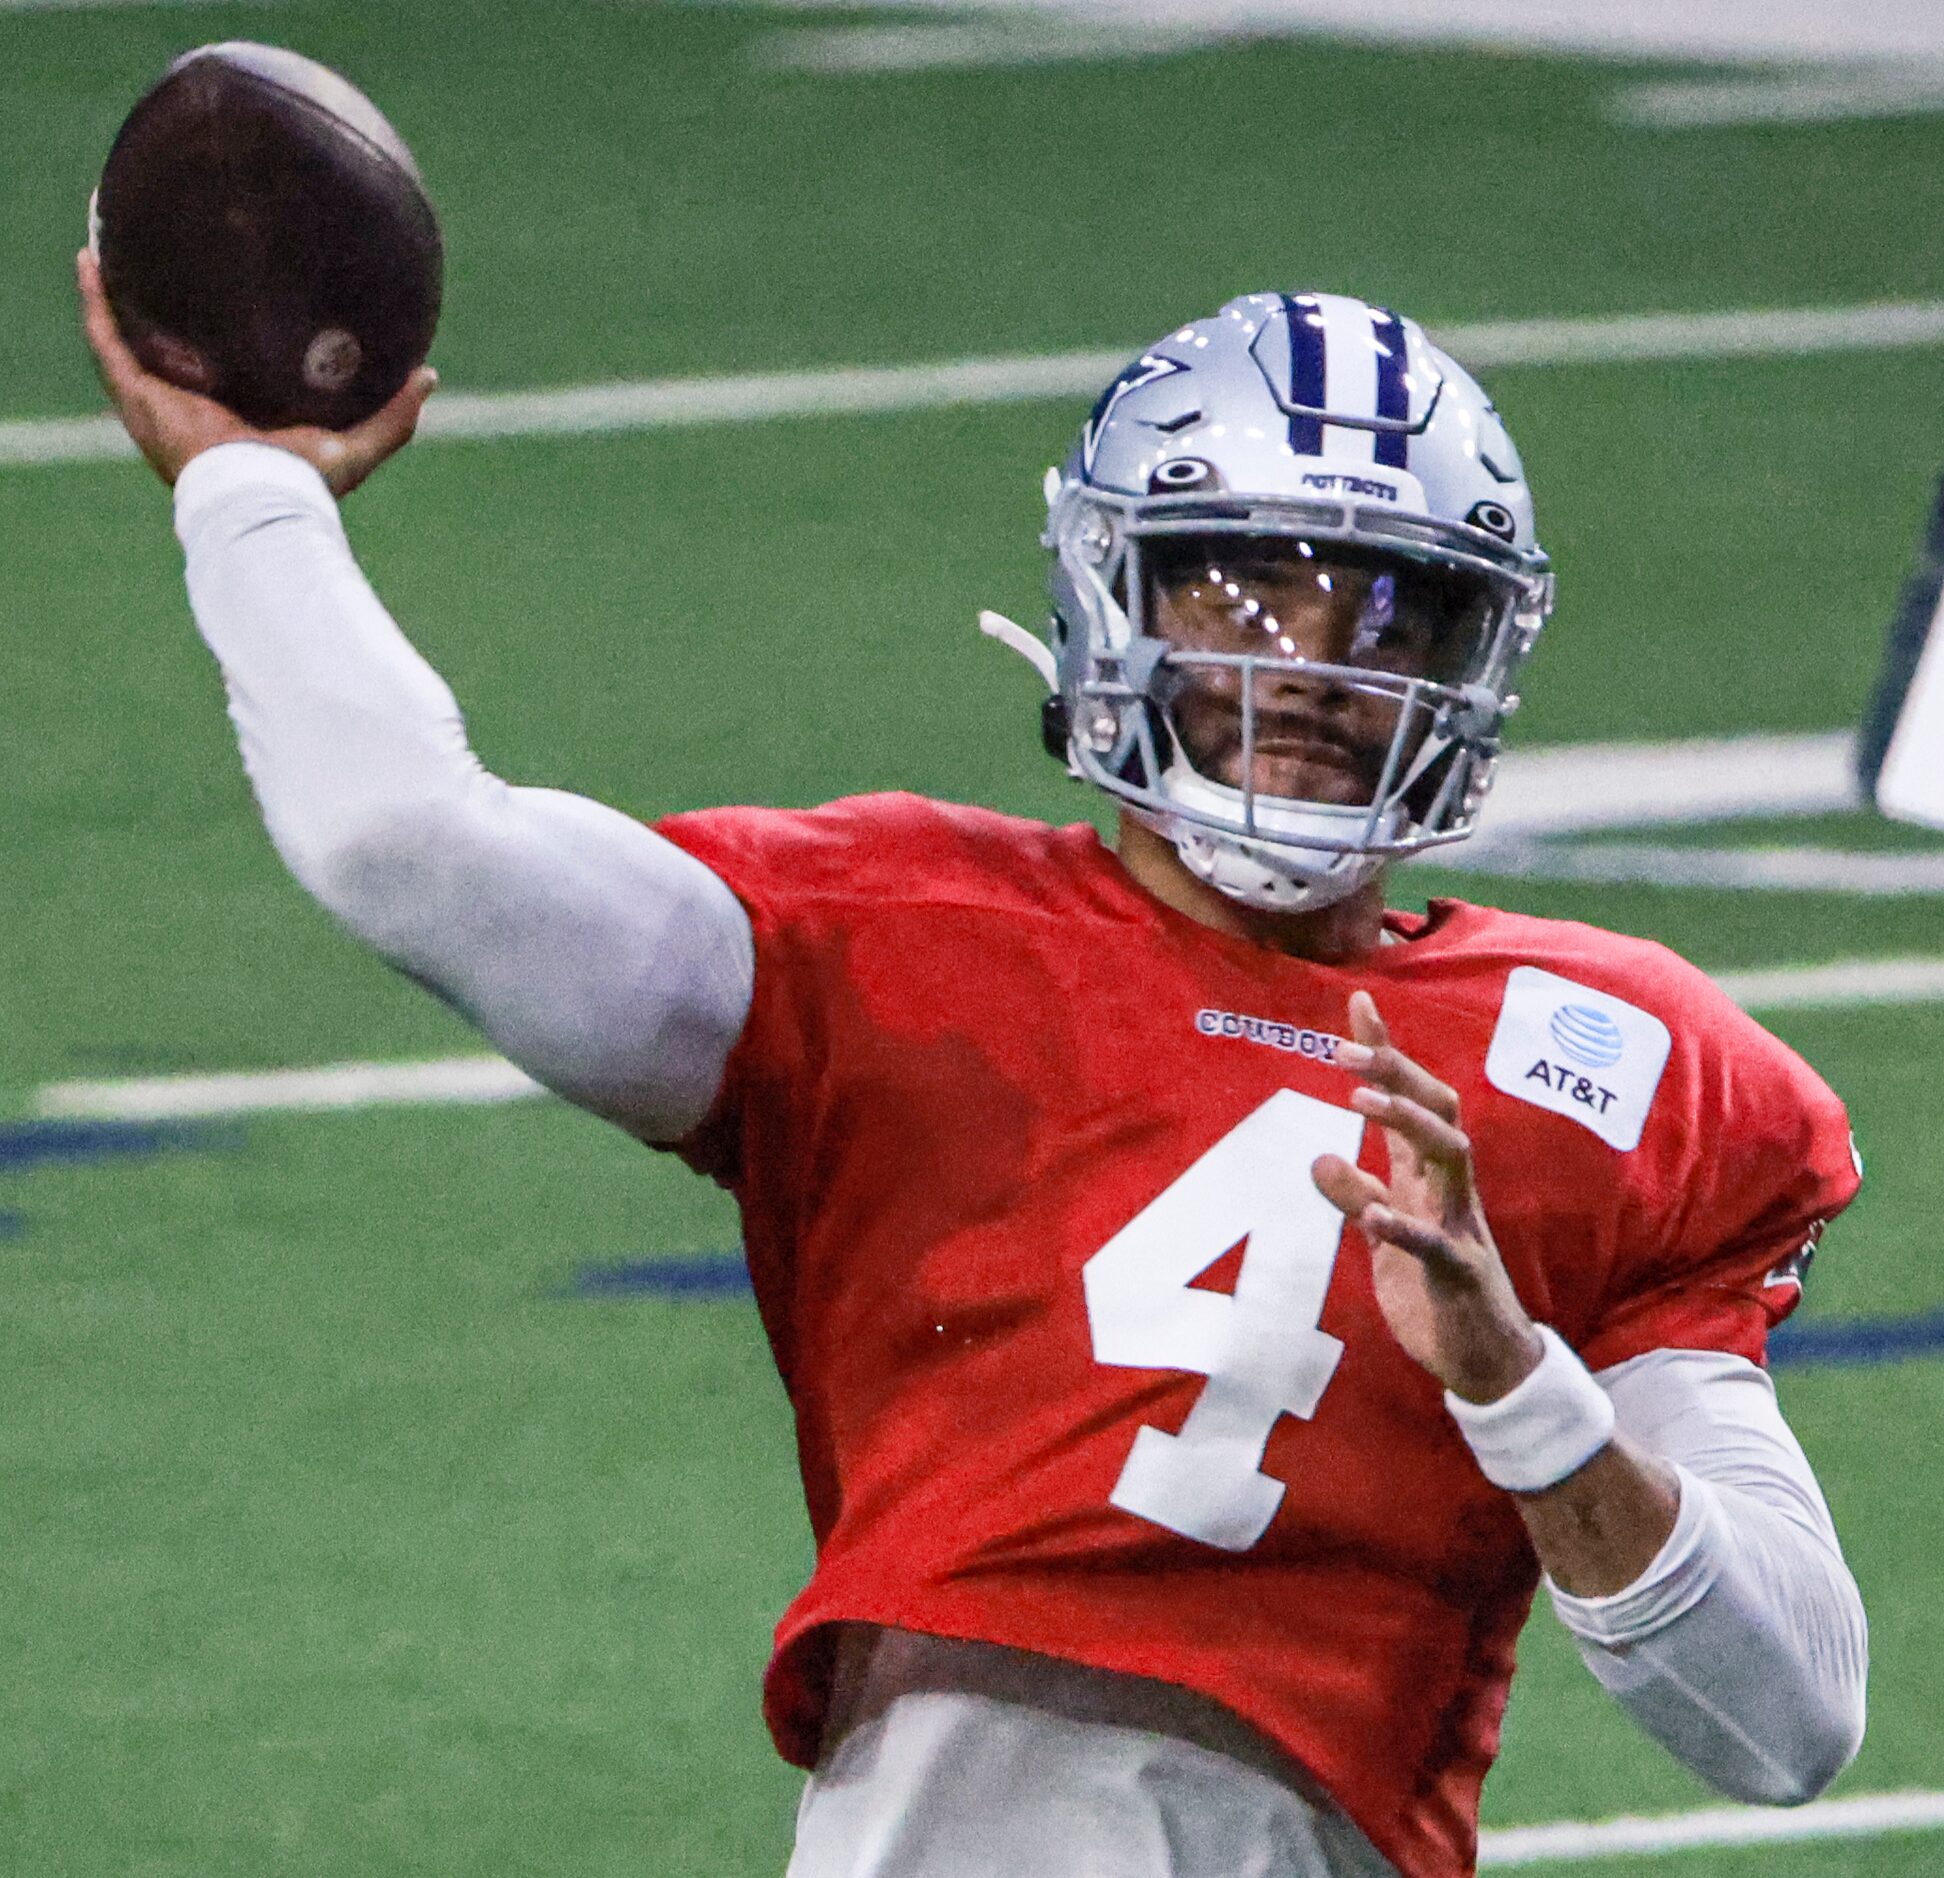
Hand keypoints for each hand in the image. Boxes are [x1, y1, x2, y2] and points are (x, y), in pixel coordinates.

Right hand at [77, 248, 436, 495]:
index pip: (224, 366)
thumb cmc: (302, 483)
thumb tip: (428, 375)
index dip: (221, 333)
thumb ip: (394, 417)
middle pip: (170, 347)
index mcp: (238, 415)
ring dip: (117, 295)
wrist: (258, 497)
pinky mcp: (138, 394)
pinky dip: (95, 300)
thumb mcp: (356, 446)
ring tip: (111, 246)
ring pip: (129, 338)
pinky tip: (89, 259)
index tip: (231, 292)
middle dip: (161, 309)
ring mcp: (159, 399)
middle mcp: (193, 404)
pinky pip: (106, 338)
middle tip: (165, 258)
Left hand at [1312, 990, 1544, 1402]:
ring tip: (1362, 1100)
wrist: (1488, 1364)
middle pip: (1436, 1110)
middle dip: (1395, 1073)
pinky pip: (1437, 1244)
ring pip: (1450, 1157)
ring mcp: (1460, 1228)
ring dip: (1408, 1124)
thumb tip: (1319, 1155)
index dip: (1387, 1053)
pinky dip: (1406, 1227)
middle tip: (1343, 1050)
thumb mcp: (1385, 1236)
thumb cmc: (1435, 1291)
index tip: (1359, 1003)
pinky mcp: (1461, 1275)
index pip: (1409, 1100)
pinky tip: (1375, 1216)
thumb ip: (1357, 1194)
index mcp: (1428, 1177)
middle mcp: (1449, 1190)